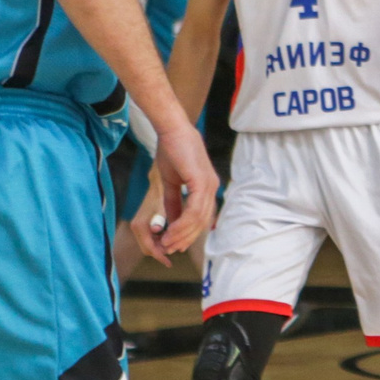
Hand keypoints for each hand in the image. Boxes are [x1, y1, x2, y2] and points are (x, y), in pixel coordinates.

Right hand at [138, 123, 220, 263]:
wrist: (171, 130)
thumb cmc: (171, 152)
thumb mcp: (171, 182)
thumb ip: (173, 202)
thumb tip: (171, 221)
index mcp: (207, 188)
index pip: (202, 217)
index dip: (189, 233)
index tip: (175, 244)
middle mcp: (212, 188)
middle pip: (202, 222)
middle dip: (186, 238)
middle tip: (170, 250)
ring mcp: (209, 185)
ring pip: (198, 219)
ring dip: (181, 234)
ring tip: (167, 244)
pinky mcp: (202, 182)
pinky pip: (193, 210)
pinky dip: (182, 223)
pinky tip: (170, 231)